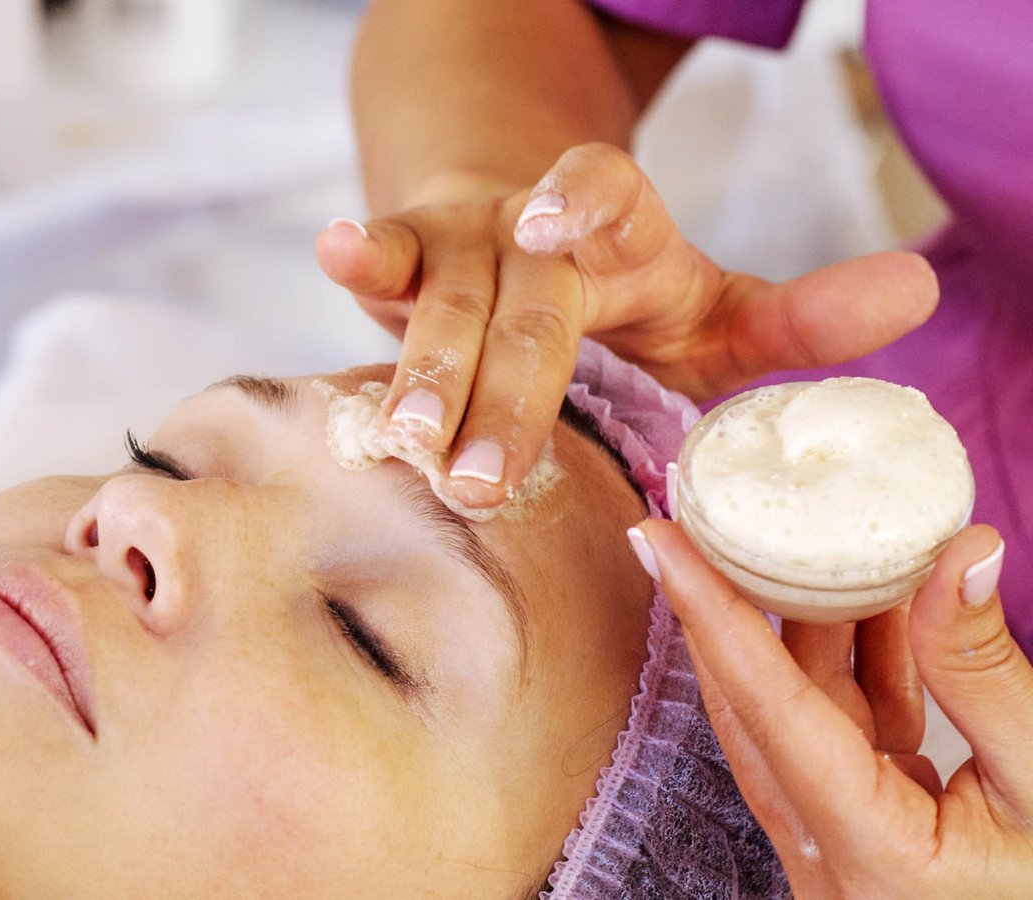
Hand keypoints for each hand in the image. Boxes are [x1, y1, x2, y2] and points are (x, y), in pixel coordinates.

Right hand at [316, 143, 938, 508]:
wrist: (521, 229)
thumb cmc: (626, 296)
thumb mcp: (714, 312)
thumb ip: (800, 318)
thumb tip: (917, 293)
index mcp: (619, 228)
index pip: (603, 193)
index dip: (575, 200)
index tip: (548, 227)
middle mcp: (532, 225)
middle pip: (518, 294)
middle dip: (498, 382)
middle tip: (483, 476)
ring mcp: (464, 236)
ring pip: (441, 296)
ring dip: (423, 367)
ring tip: (408, 439)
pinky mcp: (407, 254)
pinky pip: (381, 257)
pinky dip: (357, 255)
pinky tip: (333, 249)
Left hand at [632, 521, 1032, 896]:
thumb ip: (986, 673)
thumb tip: (959, 551)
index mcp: (872, 855)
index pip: (768, 710)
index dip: (710, 613)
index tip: (656, 540)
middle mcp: (829, 858)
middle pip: (755, 707)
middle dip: (726, 604)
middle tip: (697, 517)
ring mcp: (836, 849)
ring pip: (794, 712)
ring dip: (805, 624)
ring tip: (795, 534)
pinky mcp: (858, 832)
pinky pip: (837, 730)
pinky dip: (856, 663)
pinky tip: (876, 599)